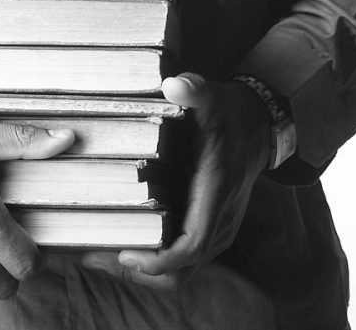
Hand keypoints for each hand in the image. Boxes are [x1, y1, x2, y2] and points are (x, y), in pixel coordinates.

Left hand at [82, 72, 270, 287]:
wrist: (260, 126)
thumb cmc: (231, 116)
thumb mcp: (213, 98)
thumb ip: (194, 91)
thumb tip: (173, 85)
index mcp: (215, 194)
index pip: (192, 244)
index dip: (160, 259)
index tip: (125, 253)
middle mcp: (219, 220)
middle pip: (182, 270)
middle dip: (140, 271)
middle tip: (95, 257)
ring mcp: (217, 228)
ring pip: (183, 270)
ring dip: (144, 269)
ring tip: (100, 254)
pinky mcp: (211, 226)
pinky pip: (184, 258)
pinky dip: (156, 261)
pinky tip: (125, 244)